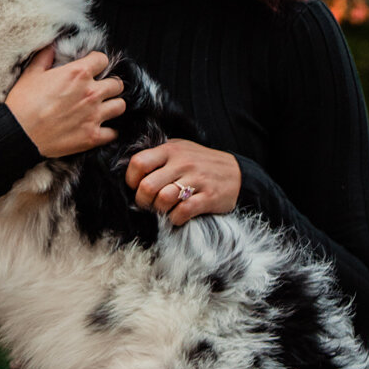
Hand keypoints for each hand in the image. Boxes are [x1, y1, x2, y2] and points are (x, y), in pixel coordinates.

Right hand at [5, 44, 124, 157]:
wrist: (18, 134)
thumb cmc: (23, 103)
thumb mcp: (31, 73)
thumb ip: (45, 57)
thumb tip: (52, 46)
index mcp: (77, 73)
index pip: (103, 59)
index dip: (97, 62)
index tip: (92, 68)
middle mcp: (91, 93)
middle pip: (117, 84)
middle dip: (110, 84)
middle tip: (100, 89)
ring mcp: (94, 115)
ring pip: (120, 106)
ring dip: (113, 105)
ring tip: (104, 107)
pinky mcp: (92, 136)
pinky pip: (114, 132)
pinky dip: (108, 131)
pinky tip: (100, 128)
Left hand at [126, 139, 240, 225]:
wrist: (237, 173)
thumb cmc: (201, 163)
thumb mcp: (180, 149)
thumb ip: (158, 156)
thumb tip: (132, 170)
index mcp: (171, 150)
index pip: (138, 163)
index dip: (131, 179)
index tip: (136, 187)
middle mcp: (182, 163)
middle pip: (147, 186)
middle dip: (143, 201)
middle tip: (148, 204)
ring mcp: (196, 180)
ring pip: (163, 199)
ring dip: (159, 210)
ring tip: (164, 209)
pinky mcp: (208, 197)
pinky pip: (183, 212)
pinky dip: (175, 218)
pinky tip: (178, 216)